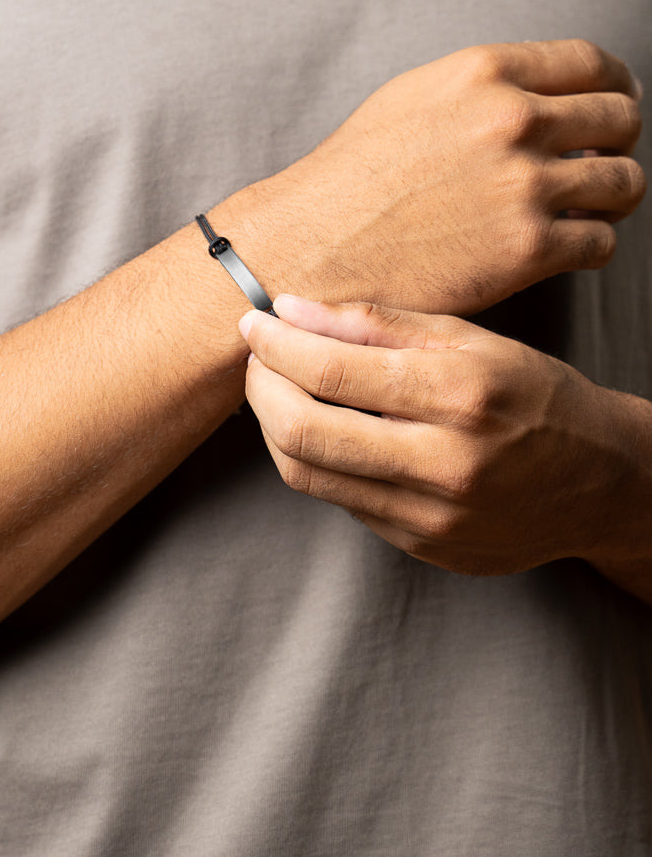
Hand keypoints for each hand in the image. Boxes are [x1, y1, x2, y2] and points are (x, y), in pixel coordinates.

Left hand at [239, 294, 649, 576]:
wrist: (602, 484)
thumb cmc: (535, 398)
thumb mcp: (471, 341)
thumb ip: (379, 325)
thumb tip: (293, 310)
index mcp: (460, 397)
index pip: (333, 371)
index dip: (276, 344)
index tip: (254, 321)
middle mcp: (444, 464)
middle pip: (303, 432)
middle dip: (260, 388)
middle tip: (255, 357)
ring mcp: (431, 516)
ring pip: (309, 475)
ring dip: (274, 427)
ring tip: (277, 389)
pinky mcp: (420, 546)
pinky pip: (341, 500)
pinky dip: (318, 458)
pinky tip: (324, 427)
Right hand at [255, 39, 643, 316]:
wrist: (313, 248)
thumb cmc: (351, 181)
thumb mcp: (411, 100)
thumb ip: (481, 89)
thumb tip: (542, 95)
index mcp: (484, 73)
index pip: (591, 63)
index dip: (615, 85)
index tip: (616, 103)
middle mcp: (511, 120)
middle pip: (620, 118)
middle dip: (618, 142)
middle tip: (601, 161)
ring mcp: (524, 185)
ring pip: (624, 182)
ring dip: (612, 197)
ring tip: (586, 209)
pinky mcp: (528, 249)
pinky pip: (601, 242)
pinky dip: (589, 245)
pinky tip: (562, 247)